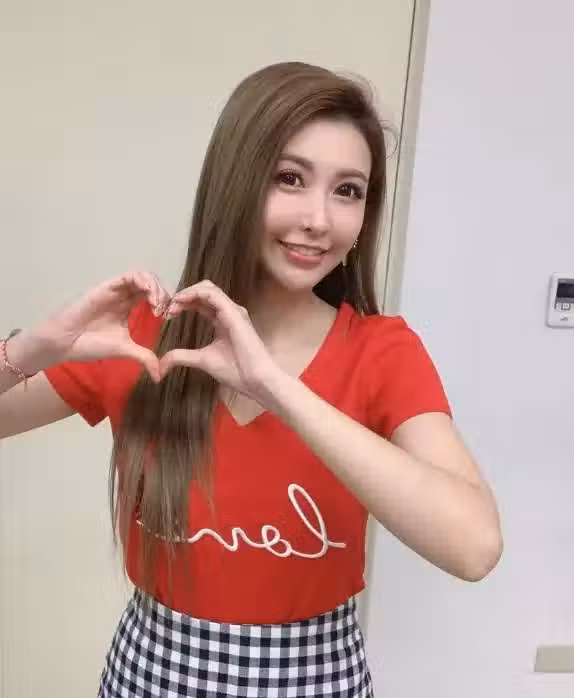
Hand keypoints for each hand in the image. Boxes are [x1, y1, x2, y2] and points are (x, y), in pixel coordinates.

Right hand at [24, 271, 170, 380]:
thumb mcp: (126, 350)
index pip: (153, 296)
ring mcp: (117, 290)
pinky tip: (150, 299)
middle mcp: (124, 296)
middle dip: (164, 294)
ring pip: (143, 276)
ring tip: (158, 305)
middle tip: (165, 311)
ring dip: (156, 287)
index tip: (168, 317)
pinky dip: (145, 283)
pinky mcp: (108, 286)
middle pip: (151, 284)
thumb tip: (159, 376)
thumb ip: (144, 357)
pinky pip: (131, 276)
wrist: (67, 344)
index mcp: (128, 307)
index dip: (165, 302)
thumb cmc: (92, 345)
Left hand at [159, 281, 279, 399]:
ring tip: (172, 305)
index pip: (201, 302)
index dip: (183, 303)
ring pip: (207, 288)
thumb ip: (183, 356)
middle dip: (183, 296)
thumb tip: (162, 363)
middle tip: (167, 309)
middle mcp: (229, 312)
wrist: (256, 380)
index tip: (168, 314)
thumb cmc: (237, 371)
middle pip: (203, 290)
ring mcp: (233, 311)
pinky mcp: (234, 313)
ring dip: (186, 293)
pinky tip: (182, 302)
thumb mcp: (202, 360)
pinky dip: (194, 294)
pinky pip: (212, 295)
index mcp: (223, 320)